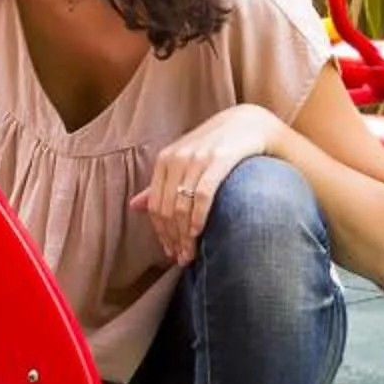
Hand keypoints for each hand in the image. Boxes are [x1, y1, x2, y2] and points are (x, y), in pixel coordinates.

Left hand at [130, 106, 282, 265]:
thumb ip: (160, 184)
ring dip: (185, 235)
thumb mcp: (184, 161)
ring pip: (182, 206)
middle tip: (182, 259)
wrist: (249, 124)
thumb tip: (134, 206)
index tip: (170, 252)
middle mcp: (177, 158)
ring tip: (191, 253)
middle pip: (167, 209)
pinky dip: (199, 217)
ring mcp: (198, 158)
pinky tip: (200, 233)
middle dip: (173, 238)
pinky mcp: (219, 159)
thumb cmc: (215, 146)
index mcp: (165, 160)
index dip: (161, 233)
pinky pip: (203, 195)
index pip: (156, 206)